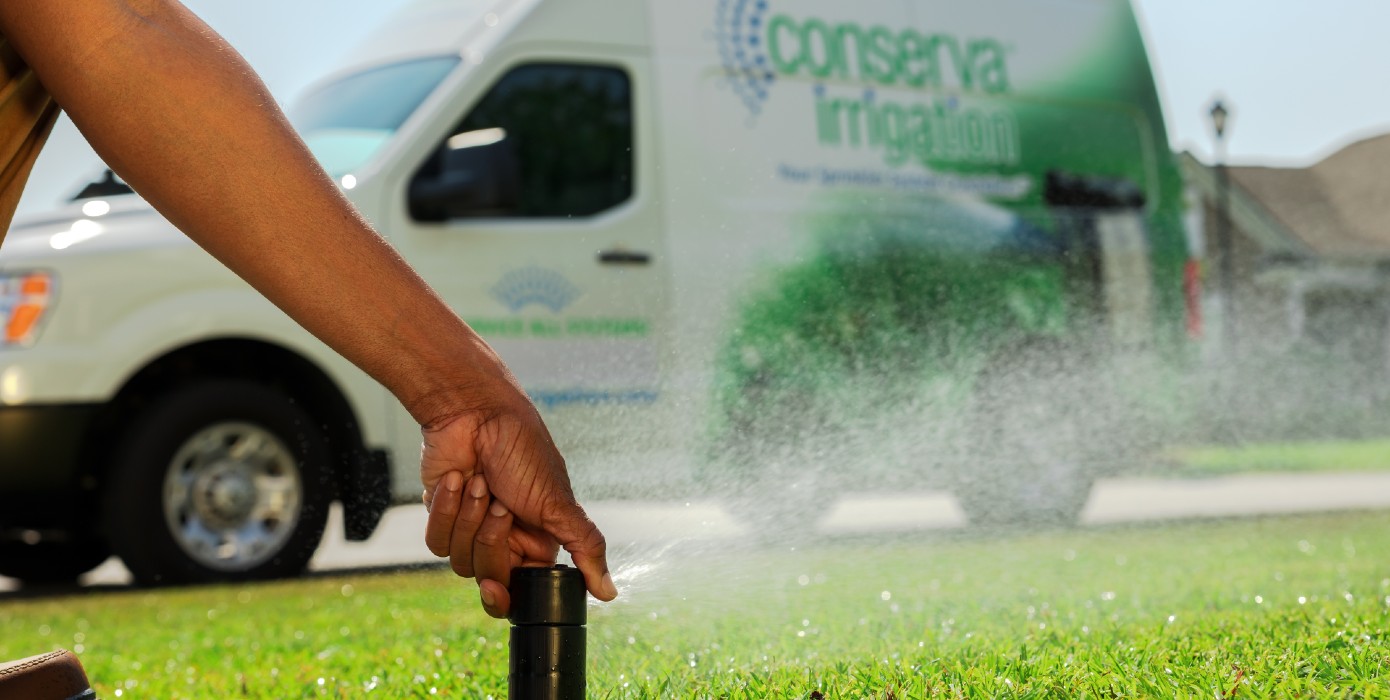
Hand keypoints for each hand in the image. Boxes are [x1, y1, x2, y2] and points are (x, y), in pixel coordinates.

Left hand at [419, 386, 615, 617]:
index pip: (521, 591)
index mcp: (538, 541)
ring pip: (458, 561)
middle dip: (491, 539)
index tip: (496, 586)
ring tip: (479, 483)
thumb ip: (586, 548)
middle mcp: (506, 540)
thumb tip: (610, 593)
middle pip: (487, 576)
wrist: (477, 414)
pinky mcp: (443, 516)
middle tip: (501, 504)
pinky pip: (436, 540)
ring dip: (468, 518)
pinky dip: (445, 510)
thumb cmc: (523, 452)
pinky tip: (456, 480)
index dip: (505, 594)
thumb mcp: (559, 504)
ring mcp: (472, 529)